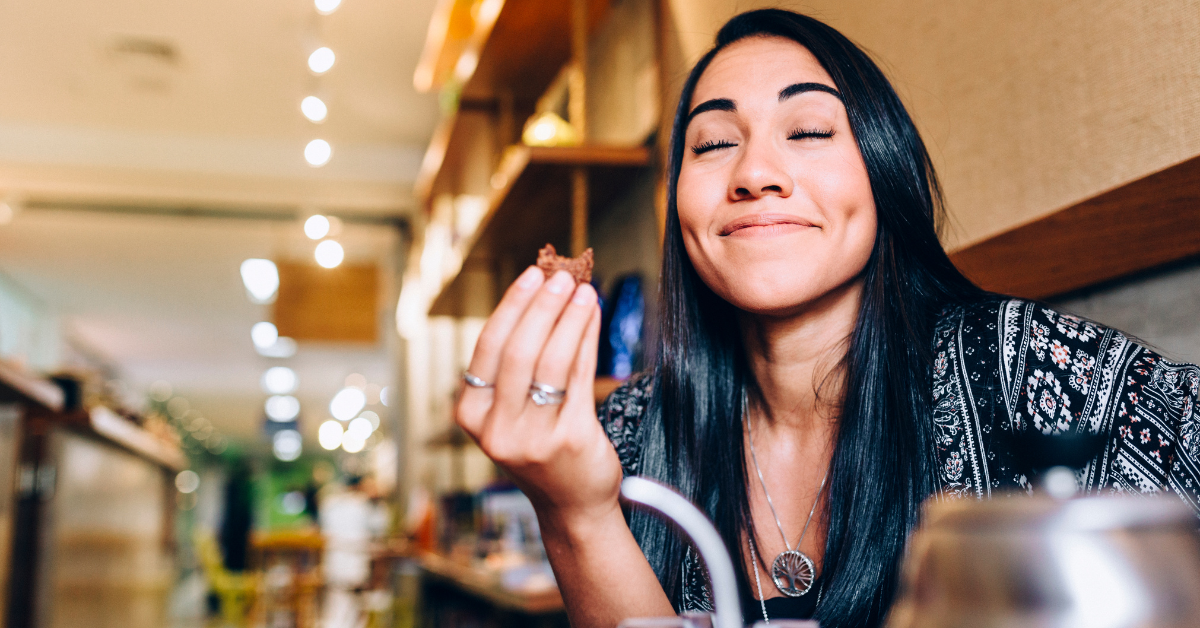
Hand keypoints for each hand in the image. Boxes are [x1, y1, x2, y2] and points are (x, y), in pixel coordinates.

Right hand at [455, 266, 622, 523]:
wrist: (572, 504)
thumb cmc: (542, 446)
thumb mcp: (514, 410)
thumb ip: (519, 362)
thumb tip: (544, 293)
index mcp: (472, 415)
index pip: (488, 349)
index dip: (512, 307)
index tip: (532, 276)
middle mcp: (496, 429)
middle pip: (519, 352)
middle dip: (542, 307)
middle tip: (561, 277)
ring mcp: (532, 438)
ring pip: (551, 362)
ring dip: (569, 319)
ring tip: (584, 291)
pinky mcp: (569, 440)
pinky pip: (580, 378)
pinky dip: (587, 341)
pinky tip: (593, 318)